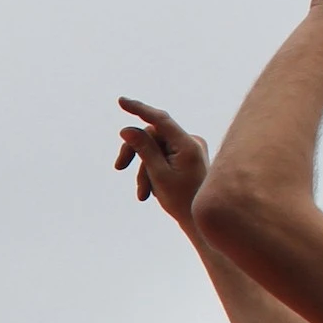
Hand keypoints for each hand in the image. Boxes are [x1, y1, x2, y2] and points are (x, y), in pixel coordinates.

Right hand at [115, 98, 209, 227]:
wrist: (203, 221)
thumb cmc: (183, 201)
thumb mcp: (158, 175)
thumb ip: (143, 150)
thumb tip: (127, 129)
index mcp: (188, 145)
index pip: (160, 120)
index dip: (140, 109)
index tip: (121, 101)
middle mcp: (191, 142)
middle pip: (153, 136)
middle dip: (136, 154)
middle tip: (118, 168)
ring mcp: (189, 149)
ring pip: (154, 149)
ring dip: (143, 170)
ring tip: (143, 194)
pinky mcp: (187, 157)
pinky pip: (162, 156)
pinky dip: (152, 172)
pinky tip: (151, 192)